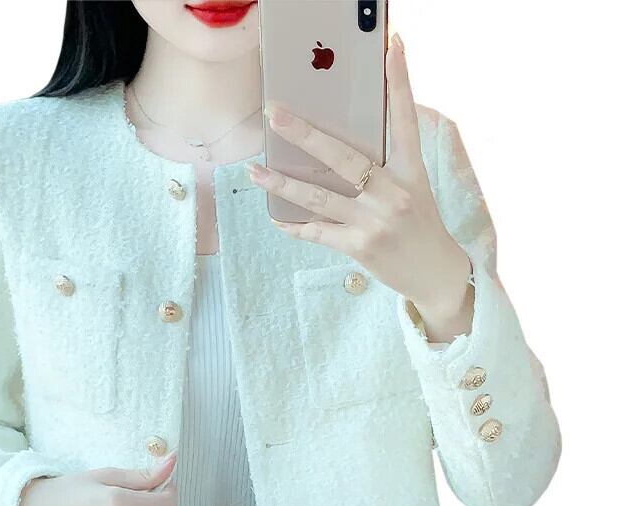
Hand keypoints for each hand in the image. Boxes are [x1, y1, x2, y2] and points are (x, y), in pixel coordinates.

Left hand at [248, 32, 474, 339]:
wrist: (436, 274)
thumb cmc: (420, 226)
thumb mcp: (414, 189)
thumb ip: (385, 167)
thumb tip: (341, 149)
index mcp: (411, 172)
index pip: (404, 119)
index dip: (399, 82)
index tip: (392, 46)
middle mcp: (393, 193)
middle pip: (344, 158)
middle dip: (306, 135)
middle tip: (275, 115)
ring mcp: (374, 221)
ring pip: (319, 197)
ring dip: (283, 183)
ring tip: (256, 171)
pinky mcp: (359, 247)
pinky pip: (317, 232)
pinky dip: (294, 225)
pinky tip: (275, 216)